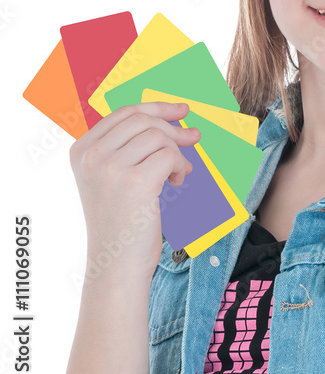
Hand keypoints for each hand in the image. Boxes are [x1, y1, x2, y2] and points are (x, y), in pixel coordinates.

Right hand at [69, 101, 200, 284]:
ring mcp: (109, 167)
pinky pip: (169, 155)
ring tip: (180, 172)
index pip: (124, 113)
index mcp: (80, 150)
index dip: (156, 107)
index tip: (181, 111)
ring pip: (158, 136)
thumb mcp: (111, 177)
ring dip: (177, 152)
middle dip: (173, 127)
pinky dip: (181, 165)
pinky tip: (178, 182)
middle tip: (194, 137)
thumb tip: (171, 114)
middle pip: (142, 120)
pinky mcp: (134, 181)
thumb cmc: (121, 222)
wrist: (117, 265)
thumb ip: (127, 146)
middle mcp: (91, 155)